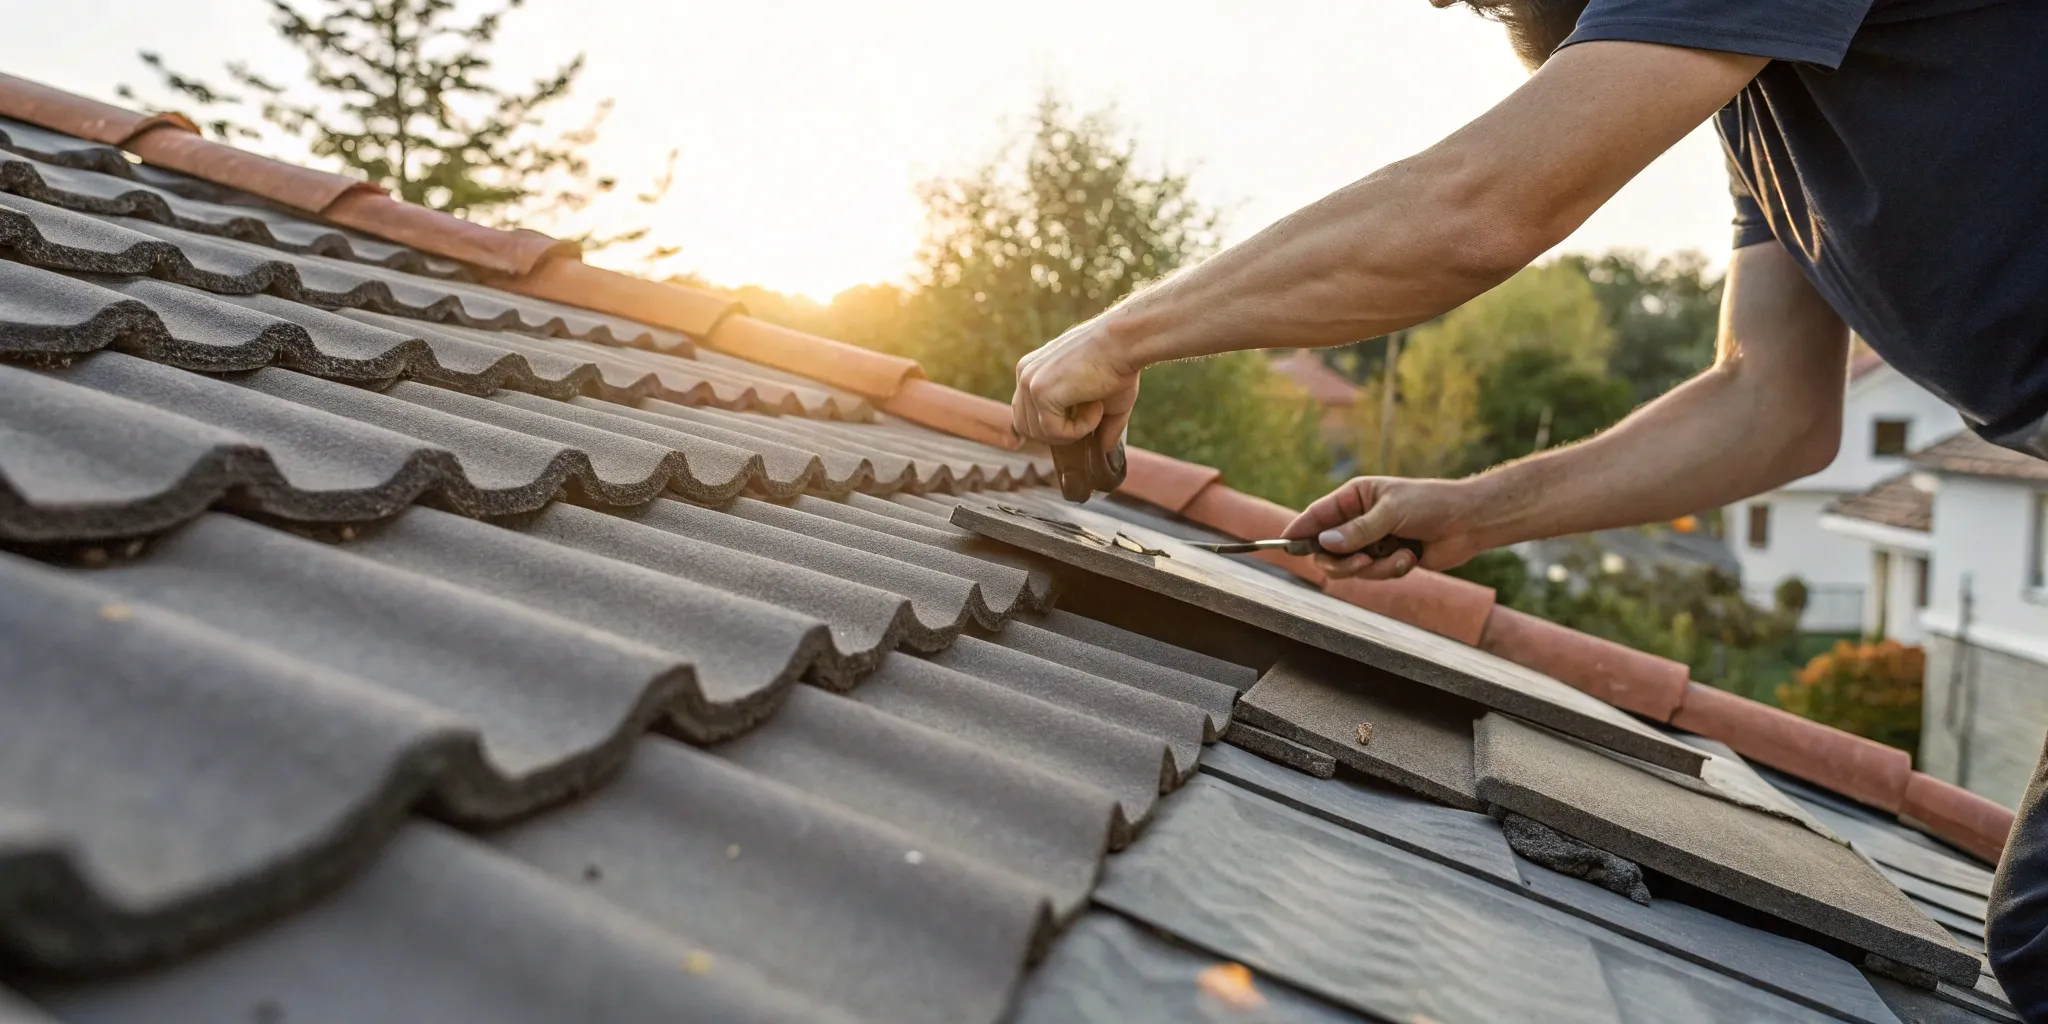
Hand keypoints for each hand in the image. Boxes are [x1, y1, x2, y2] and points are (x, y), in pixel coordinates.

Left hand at [1012, 314, 1141, 451]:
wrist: (1124, 342)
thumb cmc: (1120, 364)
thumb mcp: (1107, 400)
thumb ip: (1102, 425)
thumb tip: (1105, 450)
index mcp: (1032, 370)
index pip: (1023, 412)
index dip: (1044, 427)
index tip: (1068, 429)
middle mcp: (1025, 374)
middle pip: (1025, 427)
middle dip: (1058, 434)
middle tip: (1090, 417)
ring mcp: (1029, 382)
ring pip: (1040, 433)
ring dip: (1073, 431)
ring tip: (1096, 406)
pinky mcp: (1040, 392)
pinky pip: (1054, 431)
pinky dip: (1080, 428)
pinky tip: (1095, 405)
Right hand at [1283, 476, 1491, 579]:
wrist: (1468, 522)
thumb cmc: (1430, 504)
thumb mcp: (1391, 512)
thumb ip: (1357, 531)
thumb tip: (1325, 544)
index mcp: (1355, 497)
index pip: (1317, 515)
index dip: (1299, 530)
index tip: (1283, 543)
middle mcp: (1358, 520)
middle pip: (1327, 549)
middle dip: (1342, 561)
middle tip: (1359, 562)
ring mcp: (1372, 541)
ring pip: (1351, 567)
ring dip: (1374, 567)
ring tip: (1399, 556)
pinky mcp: (1388, 560)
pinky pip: (1375, 574)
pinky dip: (1392, 569)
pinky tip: (1411, 558)